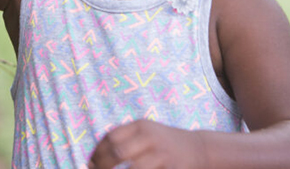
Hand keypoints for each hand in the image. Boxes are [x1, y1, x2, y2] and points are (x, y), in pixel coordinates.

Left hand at [89, 120, 206, 168]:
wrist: (199, 148)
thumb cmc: (164, 143)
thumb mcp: (146, 132)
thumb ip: (125, 139)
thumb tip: (95, 157)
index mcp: (141, 125)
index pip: (112, 136)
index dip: (97, 152)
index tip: (90, 163)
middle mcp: (151, 137)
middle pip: (119, 152)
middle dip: (103, 166)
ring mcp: (162, 153)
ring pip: (133, 168)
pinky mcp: (172, 168)